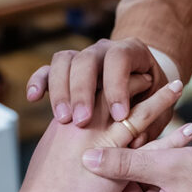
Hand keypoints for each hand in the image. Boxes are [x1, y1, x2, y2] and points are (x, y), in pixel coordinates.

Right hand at [19, 79, 191, 191]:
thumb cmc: (41, 189)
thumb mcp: (49, 152)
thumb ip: (63, 137)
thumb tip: (67, 130)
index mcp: (69, 118)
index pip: (93, 87)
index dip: (111, 78)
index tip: (124, 73)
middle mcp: (86, 124)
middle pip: (116, 92)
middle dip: (136, 79)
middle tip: (153, 71)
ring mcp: (104, 143)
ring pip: (139, 113)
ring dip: (161, 99)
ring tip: (177, 87)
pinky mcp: (120, 166)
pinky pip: (153, 146)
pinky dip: (174, 137)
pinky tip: (190, 129)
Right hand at [25, 38, 171, 145]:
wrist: (138, 88)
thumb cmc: (151, 107)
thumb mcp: (157, 114)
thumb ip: (150, 125)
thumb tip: (138, 141)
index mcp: (132, 51)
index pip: (119, 59)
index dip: (118, 85)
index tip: (120, 116)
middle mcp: (104, 50)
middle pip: (87, 59)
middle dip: (83, 90)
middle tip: (82, 120)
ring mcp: (83, 58)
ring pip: (63, 61)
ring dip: (61, 89)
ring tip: (63, 119)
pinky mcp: (66, 72)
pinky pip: (47, 71)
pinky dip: (39, 81)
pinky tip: (34, 98)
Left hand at [81, 145, 191, 191]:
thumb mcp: (168, 165)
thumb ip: (125, 162)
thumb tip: (86, 160)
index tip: (90, 175)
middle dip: (118, 175)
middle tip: (121, 143)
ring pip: (139, 190)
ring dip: (138, 165)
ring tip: (143, 137)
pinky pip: (156, 186)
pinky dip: (154, 166)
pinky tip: (162, 143)